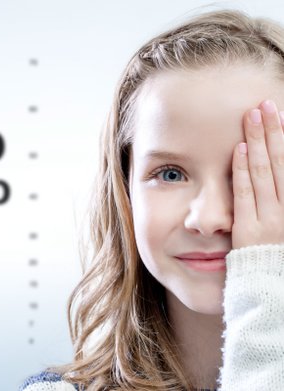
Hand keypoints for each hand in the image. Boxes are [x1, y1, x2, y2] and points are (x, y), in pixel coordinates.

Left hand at [232, 99, 283, 248]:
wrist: (274, 289)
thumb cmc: (283, 256)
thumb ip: (281, 193)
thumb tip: (279, 166)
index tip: (279, 114)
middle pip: (280, 161)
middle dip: (273, 131)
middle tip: (265, 105)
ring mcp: (270, 218)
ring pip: (264, 172)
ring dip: (258, 142)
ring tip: (252, 116)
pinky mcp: (248, 229)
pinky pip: (245, 195)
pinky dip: (242, 171)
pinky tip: (239, 149)